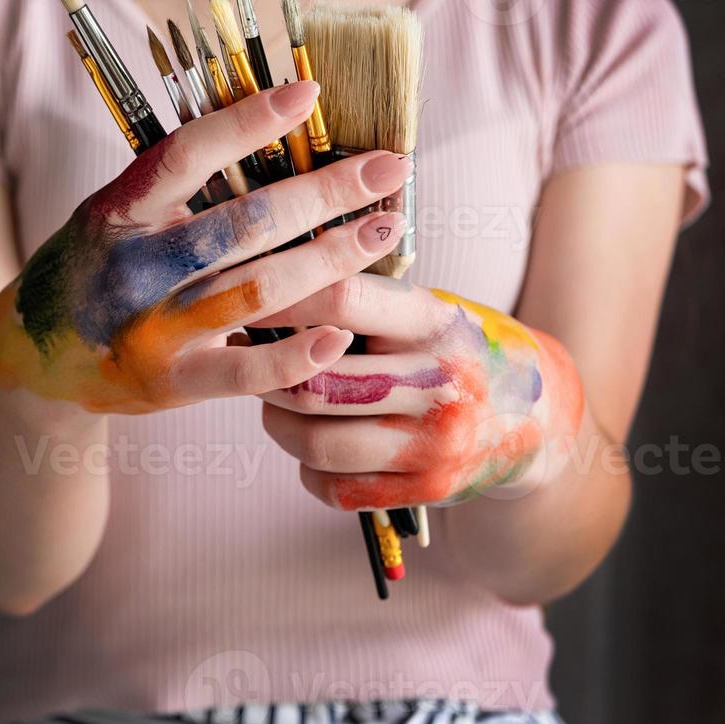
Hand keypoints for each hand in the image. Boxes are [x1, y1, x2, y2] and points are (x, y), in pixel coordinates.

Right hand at [0, 81, 412, 413]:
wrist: (32, 362)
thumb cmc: (90, 270)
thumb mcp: (113, 216)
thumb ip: (173, 190)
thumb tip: (268, 138)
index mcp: (118, 212)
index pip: (187, 154)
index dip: (248, 121)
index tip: (309, 95)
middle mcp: (135, 268)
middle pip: (244, 223)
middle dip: (324, 192)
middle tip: (387, 168)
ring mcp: (153, 329)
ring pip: (259, 290)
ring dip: (330, 259)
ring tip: (382, 231)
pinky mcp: (171, 382)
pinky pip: (245, 374)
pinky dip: (297, 356)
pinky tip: (341, 334)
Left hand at [256, 277, 584, 507]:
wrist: (535, 416)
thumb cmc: (460, 348)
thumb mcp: (432, 309)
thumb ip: (368, 302)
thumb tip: (275, 290)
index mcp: (435, 322)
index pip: (342, 301)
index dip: (282, 299)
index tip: (243, 298)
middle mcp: (439, 382)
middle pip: (316, 382)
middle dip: (266, 373)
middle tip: (249, 358)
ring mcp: (434, 443)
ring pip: (316, 441)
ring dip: (277, 422)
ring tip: (274, 403)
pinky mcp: (427, 488)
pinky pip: (335, 487)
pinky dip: (307, 468)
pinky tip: (310, 444)